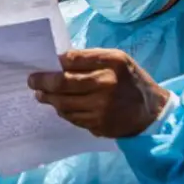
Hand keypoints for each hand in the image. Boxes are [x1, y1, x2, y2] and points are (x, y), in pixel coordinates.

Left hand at [29, 48, 170, 137]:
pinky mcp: (98, 125)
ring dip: (49, 98)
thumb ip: (90, 58)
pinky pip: (72, 117)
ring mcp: (101, 108)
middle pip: (63, 84)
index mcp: (111, 64)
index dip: (54, 63)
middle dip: (43, 82)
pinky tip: (59, 105)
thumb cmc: (131, 81)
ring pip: (64, 104)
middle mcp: (106, 85)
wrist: (151, 112)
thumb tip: (59, 60)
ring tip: (41, 94)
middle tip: (32, 81)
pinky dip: (62, 111)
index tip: (41, 65)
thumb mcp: (117, 60)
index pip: (73, 60)